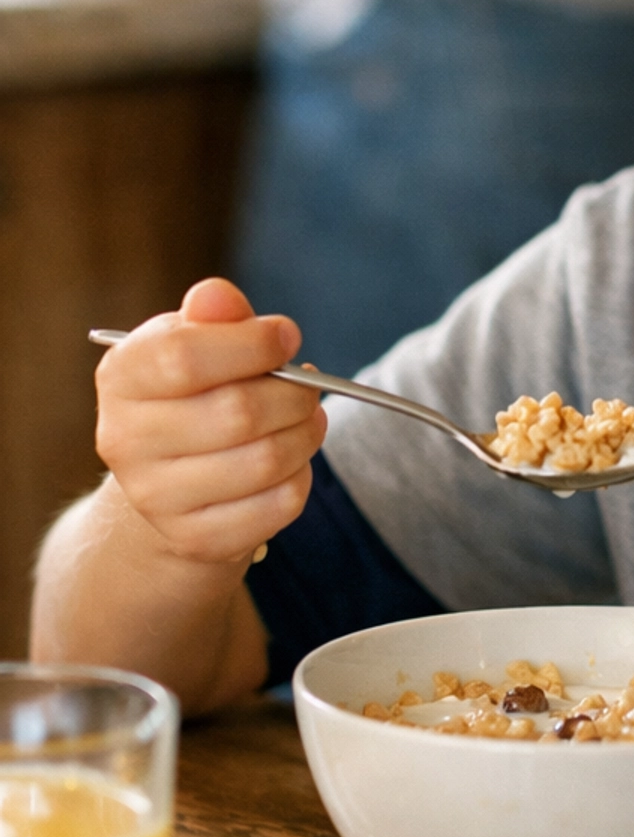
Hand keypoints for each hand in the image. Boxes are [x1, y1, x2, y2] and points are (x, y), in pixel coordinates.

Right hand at [95, 277, 325, 565]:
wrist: (170, 480)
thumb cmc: (193, 393)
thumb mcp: (195, 341)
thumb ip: (214, 316)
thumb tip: (219, 297)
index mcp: (121, 377)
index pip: (185, 356)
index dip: (252, 344)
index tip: (287, 337)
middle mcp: (125, 440)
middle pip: (238, 412)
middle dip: (295, 394)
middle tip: (309, 385)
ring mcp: (156, 498)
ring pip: (266, 461)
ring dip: (306, 434)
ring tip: (307, 420)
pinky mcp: (196, 539)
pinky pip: (278, 505)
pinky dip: (302, 477)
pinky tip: (291, 462)